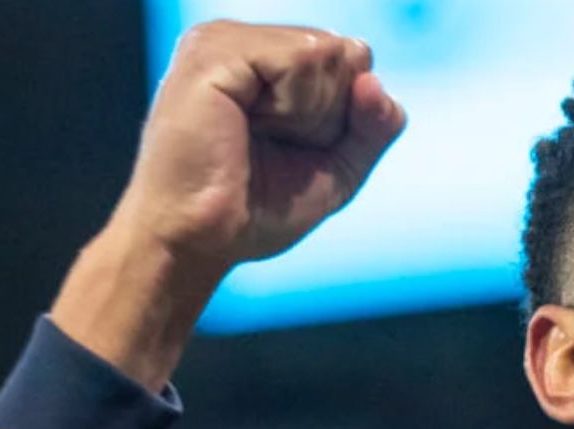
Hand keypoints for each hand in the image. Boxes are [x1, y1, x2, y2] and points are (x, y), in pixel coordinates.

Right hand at [118, 20, 406, 267]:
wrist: (199, 242)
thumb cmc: (253, 211)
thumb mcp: (337, 169)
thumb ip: (372, 127)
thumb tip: (375, 81)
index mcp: (267, 60)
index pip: (352, 59)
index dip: (345, 115)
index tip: (293, 148)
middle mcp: (244, 40)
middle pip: (345, 52)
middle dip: (329, 115)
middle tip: (271, 146)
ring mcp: (225, 40)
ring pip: (326, 52)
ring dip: (309, 113)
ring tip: (256, 136)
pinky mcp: (215, 52)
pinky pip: (301, 57)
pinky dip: (294, 106)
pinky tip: (250, 125)